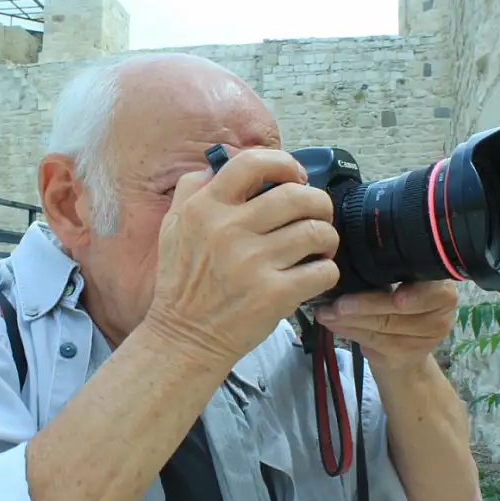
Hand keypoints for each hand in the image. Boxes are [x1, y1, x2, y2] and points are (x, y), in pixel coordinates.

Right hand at [146, 148, 340, 364]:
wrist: (184, 338)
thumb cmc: (182, 283)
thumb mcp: (172, 226)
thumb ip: (193, 189)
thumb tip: (223, 163)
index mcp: (205, 208)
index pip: (253, 162)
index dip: (284, 163)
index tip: (294, 176)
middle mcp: (229, 231)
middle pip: (298, 196)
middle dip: (318, 202)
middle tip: (317, 214)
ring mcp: (253, 263)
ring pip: (317, 231)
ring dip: (327, 237)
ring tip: (320, 246)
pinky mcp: (274, 294)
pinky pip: (323, 270)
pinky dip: (327, 270)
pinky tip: (315, 274)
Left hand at [313, 280, 456, 372]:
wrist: (405, 347)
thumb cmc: (395, 301)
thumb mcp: (396, 281)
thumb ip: (385, 270)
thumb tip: (344, 259)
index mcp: (443, 288)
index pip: (434, 291)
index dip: (416, 296)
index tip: (395, 297)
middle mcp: (441, 315)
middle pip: (399, 310)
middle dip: (363, 305)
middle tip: (335, 302)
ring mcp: (425, 339)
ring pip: (382, 327)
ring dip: (348, 320)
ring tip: (324, 312)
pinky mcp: (406, 356)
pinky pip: (373, 342)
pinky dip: (349, 332)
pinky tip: (332, 324)